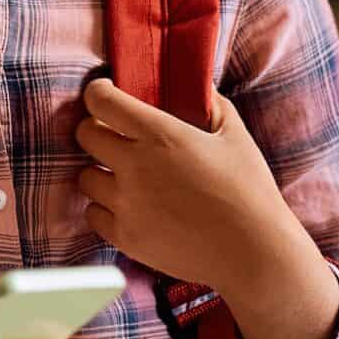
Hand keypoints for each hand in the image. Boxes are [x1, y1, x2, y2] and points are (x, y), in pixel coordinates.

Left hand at [74, 78, 316, 294]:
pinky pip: (94, 215)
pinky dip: (105, 209)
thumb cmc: (249, 191)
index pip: (101, 101)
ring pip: (85, 177)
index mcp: (161, 135)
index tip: (106, 94)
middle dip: (96, 129)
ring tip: (124, 176)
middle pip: (85, 135)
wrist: (253, 253)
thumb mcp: (235, 135)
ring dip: (100, 172)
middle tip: (113, 135)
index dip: (99, 92)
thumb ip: (211, 103)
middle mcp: (135, 167)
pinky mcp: (126, 238)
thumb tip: (197, 84)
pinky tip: (129, 206)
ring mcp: (127, 205)